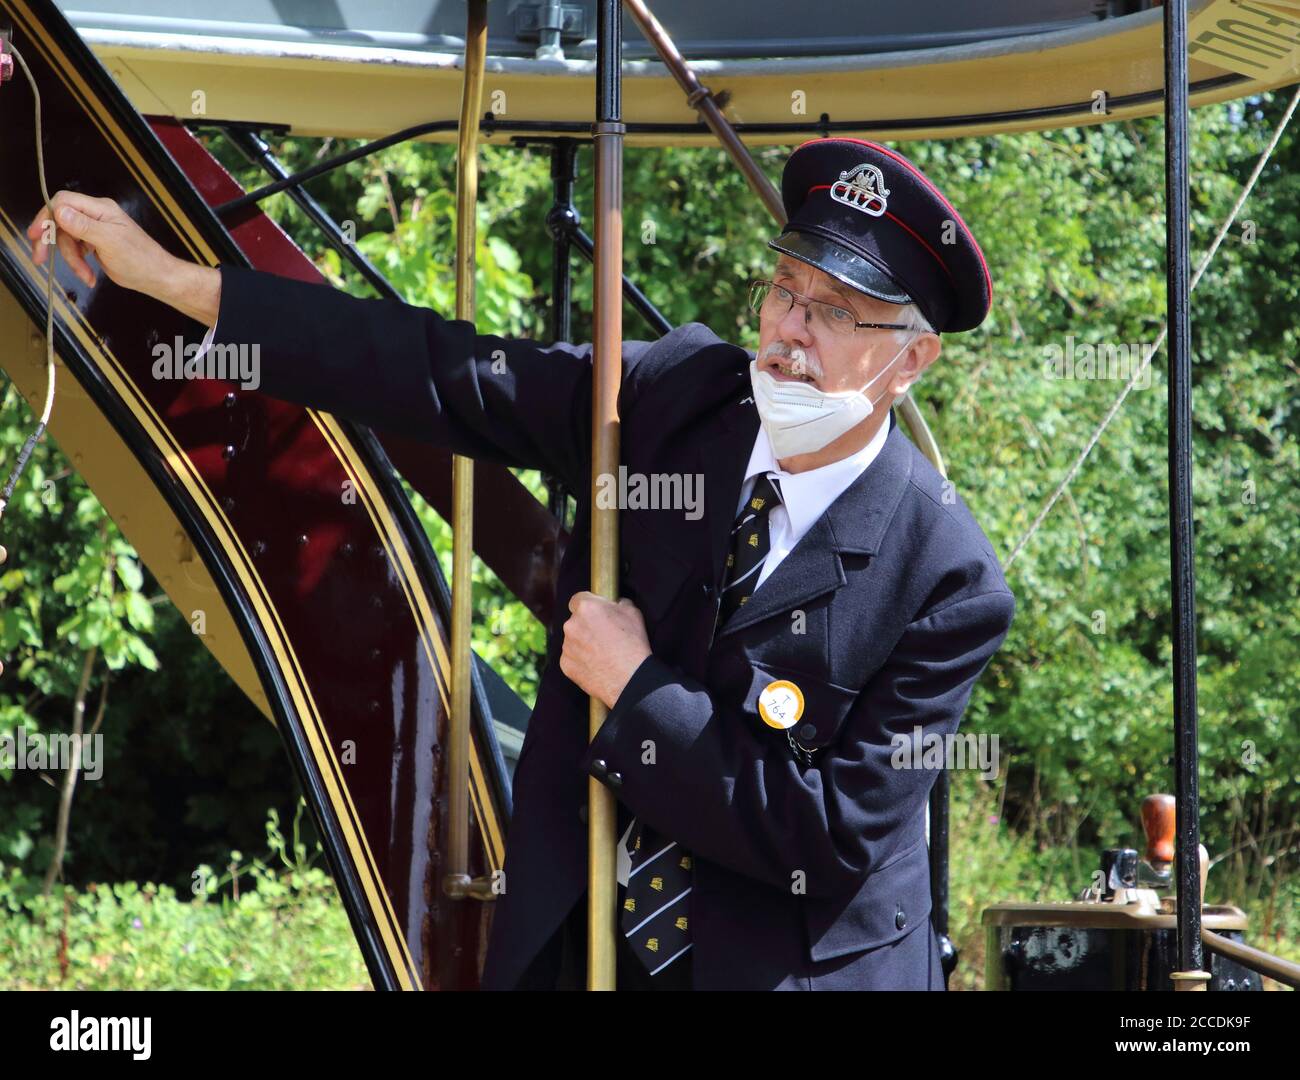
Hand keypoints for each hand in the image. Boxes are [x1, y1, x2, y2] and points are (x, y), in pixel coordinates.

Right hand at [26, 191, 220, 324]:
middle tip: (40, 258)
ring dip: (72, 260)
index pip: (63, 202)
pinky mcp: (95, 244)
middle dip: (52, 242)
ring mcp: (95, 230)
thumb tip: (59, 212)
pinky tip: (88, 276)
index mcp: (100, 209)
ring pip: (67, 239)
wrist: (157, 277)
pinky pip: (76, 250)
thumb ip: (84, 226)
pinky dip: (78, 264)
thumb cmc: (141, 259)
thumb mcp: (110, 242)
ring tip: (85, 276)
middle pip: (60, 221)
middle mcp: (96, 216)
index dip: (46, 216)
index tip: (36, 234)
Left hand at [559, 593, 651, 709]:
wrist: (629, 679)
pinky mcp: (565, 664)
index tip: (597, 613)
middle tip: (603, 636)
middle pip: (575, 621)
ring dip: (583, 643)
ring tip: (602, 654)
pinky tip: (597, 665)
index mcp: (586, 608)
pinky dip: (581, 660)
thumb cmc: (633, 644)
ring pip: (573, 640)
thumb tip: (615, 603)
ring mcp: (566, 646)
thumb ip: (619, 603)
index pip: (578, 599)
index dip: (589, 606)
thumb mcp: (633, 613)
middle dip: (586, 626)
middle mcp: (571, 625)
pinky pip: (571, 658)